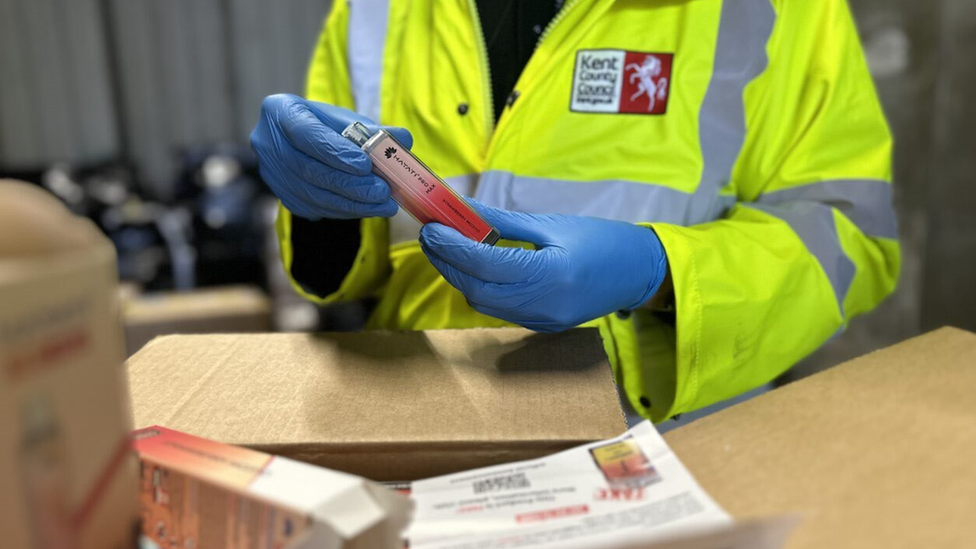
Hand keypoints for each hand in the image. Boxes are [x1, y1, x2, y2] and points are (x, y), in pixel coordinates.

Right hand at [250, 94, 411, 219]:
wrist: (296, 142)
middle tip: (382, 191)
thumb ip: (373, 130)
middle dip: (351, 184)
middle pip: (311, 170)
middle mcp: (267, 143)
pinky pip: (315, 208)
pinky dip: (344, 210)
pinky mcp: (282, 196)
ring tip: (383, 204)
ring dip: (351, 203)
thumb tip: (404, 139)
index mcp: (280, 111)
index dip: (336, 152)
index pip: (307, 134)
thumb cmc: (324, 125)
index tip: (365, 165)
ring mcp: (271, 174)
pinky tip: (366, 209)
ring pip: (313, 194)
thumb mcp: (344, 119)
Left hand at [419, 202, 667, 332]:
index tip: (431, 228)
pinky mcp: (542, 326)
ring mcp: (543, 321)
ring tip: (447, 248)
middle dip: (448, 264)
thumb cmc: (602, 239)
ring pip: (484, 304)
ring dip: (461, 277)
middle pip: (477, 290)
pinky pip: (500, 310)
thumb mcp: (552, 224)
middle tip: (431, 236)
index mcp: (551, 274)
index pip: (486, 264)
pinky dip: (481, 288)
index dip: (452, 247)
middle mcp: (544, 305)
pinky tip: (475, 266)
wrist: (640, 272)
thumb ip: (504, 222)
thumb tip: (462, 209)